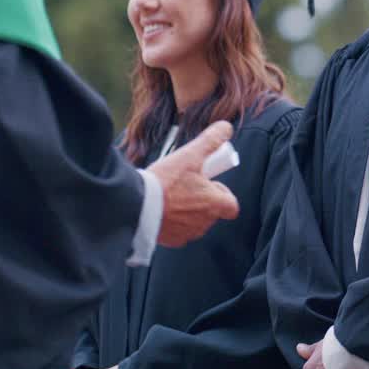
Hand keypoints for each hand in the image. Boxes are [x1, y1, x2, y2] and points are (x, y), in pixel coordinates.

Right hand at [149, 121, 239, 246]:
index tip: (208, 184)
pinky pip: (179, 232)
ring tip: (172, 197)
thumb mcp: (190, 155)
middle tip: (186, 186)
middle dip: (203, 200)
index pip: (232, 205)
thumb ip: (211, 140)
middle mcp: (205, 223)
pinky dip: (174, 222)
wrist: (136, 205)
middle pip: (213, 212)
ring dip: (189, 211)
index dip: (223, 193)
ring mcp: (188, 233)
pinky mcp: (171, 241)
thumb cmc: (165, 181)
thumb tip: (227, 127)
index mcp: (215, 204)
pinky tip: (162, 210)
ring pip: (196, 222)